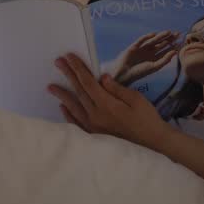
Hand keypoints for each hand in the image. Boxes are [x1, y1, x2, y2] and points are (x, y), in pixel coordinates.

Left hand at [48, 53, 171, 149]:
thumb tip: (102, 77)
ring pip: (74, 107)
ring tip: (50, 86)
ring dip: (62, 95)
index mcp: (107, 104)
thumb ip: (117, 89)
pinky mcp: (94, 136)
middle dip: (68, 75)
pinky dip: (68, 115)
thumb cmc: (147, 120)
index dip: (77, 68)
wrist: (153, 146)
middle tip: (58, 62)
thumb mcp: (136, 100)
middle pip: (78, 91)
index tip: (68, 57)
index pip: (88, 82)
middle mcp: (96, 116)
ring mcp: (93, 127)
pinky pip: (76, 124)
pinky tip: (62, 107)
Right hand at [113, 31, 179, 85]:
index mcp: (155, 59)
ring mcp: (142, 49)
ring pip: (153, 41)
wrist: (124, 73)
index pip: (165, 50)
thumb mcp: (155, 67)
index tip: (181, 41)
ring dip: (160, 36)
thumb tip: (175, 52)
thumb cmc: (140, 72)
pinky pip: (141, 40)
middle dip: (169, 39)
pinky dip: (147, 37)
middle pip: (161, 44)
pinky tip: (153, 34)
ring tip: (168, 32)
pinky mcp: (134, 46)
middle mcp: (149, 53)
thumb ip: (165, 59)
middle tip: (177, 34)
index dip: (173, 46)